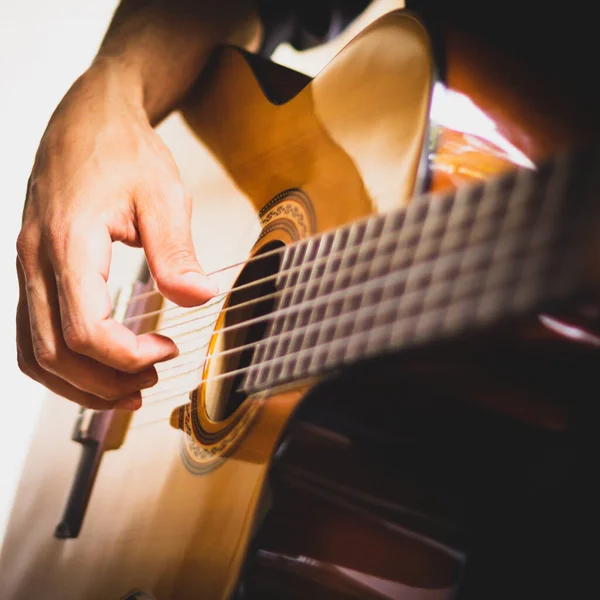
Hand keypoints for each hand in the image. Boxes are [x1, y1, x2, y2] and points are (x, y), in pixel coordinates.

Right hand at [16, 65, 216, 410]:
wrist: (88, 118)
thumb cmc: (123, 150)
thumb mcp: (163, 195)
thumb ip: (177, 251)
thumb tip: (199, 298)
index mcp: (68, 243)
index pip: (85, 330)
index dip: (128, 356)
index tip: (168, 351)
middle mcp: (35, 260)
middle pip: (55, 353)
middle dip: (105, 381)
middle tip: (152, 379)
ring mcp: (27, 267)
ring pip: (36, 352)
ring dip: (80, 382)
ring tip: (128, 386)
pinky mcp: (34, 269)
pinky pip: (33, 334)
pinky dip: (63, 363)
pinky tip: (100, 363)